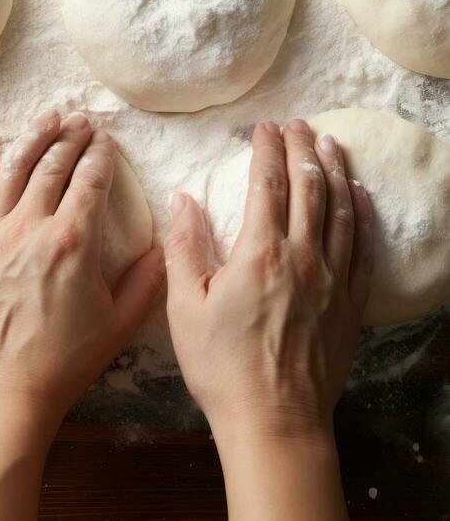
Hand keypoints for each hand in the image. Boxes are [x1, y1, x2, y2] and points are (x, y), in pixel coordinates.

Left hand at [0, 108, 163, 423]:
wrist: (8, 387)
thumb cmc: (67, 357)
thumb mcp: (122, 321)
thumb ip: (150, 278)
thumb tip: (169, 245)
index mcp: (74, 241)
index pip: (90, 179)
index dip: (101, 153)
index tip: (106, 139)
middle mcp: (33, 228)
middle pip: (53, 164)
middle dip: (71, 137)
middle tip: (82, 121)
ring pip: (14, 169)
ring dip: (33, 138)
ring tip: (48, 118)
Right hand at [165, 118, 372, 444]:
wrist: (275, 423)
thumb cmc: (222, 368)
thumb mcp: (184, 307)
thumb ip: (184, 247)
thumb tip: (183, 198)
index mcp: (260, 252)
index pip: (267, 183)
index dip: (266, 149)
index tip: (263, 127)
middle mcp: (302, 256)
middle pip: (308, 187)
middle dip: (302, 148)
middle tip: (298, 122)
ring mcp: (331, 279)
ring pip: (339, 210)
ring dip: (334, 171)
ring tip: (330, 143)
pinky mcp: (349, 304)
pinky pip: (361, 249)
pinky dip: (361, 216)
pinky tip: (358, 195)